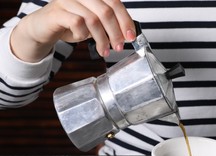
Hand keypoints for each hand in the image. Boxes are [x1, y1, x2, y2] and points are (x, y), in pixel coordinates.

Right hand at [10, 0, 135, 61]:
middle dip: (115, 33)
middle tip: (119, 47)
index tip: (131, 36)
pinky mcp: (57, 11)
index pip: (115, 3)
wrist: (43, 27)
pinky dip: (83, 35)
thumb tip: (127, 34)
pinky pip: (77, 23)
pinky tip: (82, 38)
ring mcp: (68, 0)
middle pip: (106, 11)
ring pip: (93, 19)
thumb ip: (110, 24)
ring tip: (105, 51)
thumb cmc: (71, 23)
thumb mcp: (95, 23)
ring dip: (102, 39)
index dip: (125, 20)